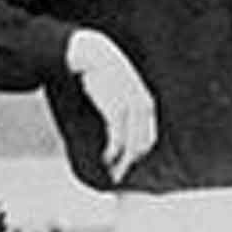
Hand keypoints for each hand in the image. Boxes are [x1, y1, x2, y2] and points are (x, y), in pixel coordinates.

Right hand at [64, 29, 156, 181]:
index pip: (146, 137)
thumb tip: (106, 126)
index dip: (135, 156)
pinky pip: (118, 137)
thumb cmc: (92, 71)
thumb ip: (110, 106)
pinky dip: (112, 151)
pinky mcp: (117, 109)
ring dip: (121, 162)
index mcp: (144, 102)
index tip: (121, 169)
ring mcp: (131, 108)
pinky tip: (105, 160)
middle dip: (129, 163)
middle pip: (142, 144)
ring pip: (132, 144)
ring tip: (109, 174)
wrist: (85, 53)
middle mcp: (143, 106)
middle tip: (115, 179)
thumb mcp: (109, 88)